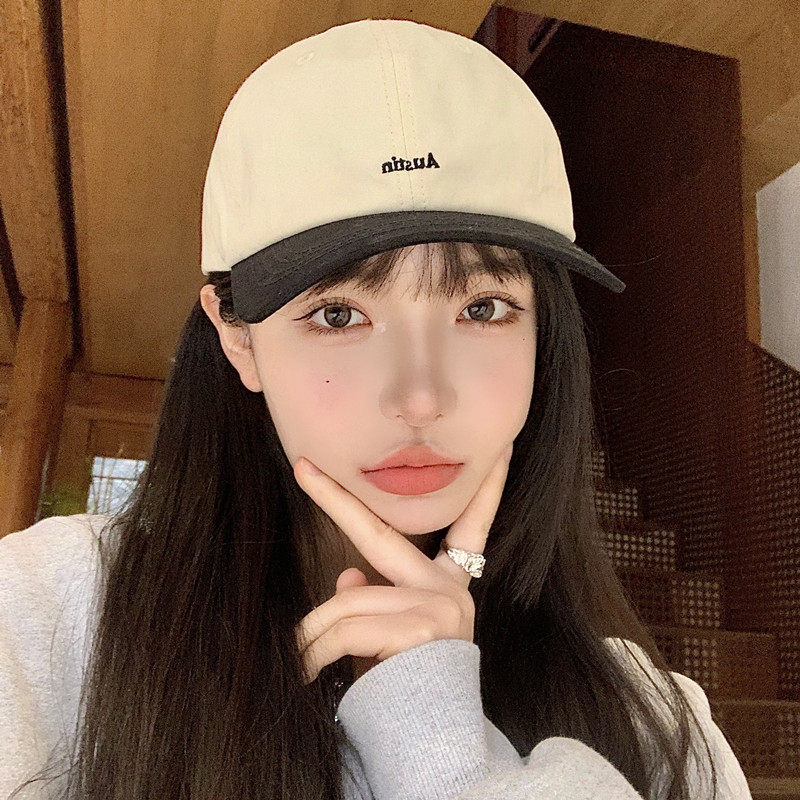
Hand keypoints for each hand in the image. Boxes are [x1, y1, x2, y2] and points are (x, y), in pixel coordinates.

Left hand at [292, 442, 513, 684]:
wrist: (435, 742)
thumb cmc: (413, 687)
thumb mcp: (397, 640)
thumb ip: (376, 602)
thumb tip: (345, 579)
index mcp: (451, 585)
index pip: (475, 523)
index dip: (490, 485)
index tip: (502, 448)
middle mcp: (452, 588)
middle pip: (378, 535)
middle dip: (336, 497)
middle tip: (300, 467)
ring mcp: (440, 603)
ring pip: (346, 601)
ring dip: (313, 633)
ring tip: (299, 657)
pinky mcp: (424, 625)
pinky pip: (346, 628)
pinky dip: (316, 650)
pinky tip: (307, 669)